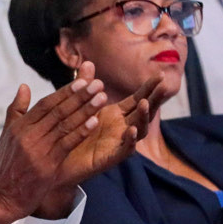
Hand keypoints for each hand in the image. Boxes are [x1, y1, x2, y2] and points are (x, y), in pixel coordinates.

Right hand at [0, 66, 111, 223]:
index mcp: (19, 127)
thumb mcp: (7, 135)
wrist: (2, 197)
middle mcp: (28, 136)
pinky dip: (81, 132)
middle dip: (80, 96)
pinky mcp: (47, 166)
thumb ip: (17, 110)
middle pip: (58, 111)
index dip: (65, 92)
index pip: (46, 104)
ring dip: (86, 110)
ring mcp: (38, 150)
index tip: (83, 81)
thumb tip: (24, 86)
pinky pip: (67, 144)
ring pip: (65, 125)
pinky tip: (94, 122)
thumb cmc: (7, 166)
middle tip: (98, 84)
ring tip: (102, 98)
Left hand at [54, 76, 158, 192]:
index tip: (159, 74)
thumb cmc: (73, 132)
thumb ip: (86, 86)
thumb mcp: (80, 106)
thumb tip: (88, 63)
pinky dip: (130, 141)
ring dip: (143, 117)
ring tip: (144, 103)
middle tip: (163, 86)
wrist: (59, 160)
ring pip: (139, 130)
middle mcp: (122, 128)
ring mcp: (118, 143)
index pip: (138, 98)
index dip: (149, 88)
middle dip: (154, 99)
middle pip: (144, 112)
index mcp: (117, 114)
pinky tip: (132, 130)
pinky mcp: (110, 158)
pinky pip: (124, 150)